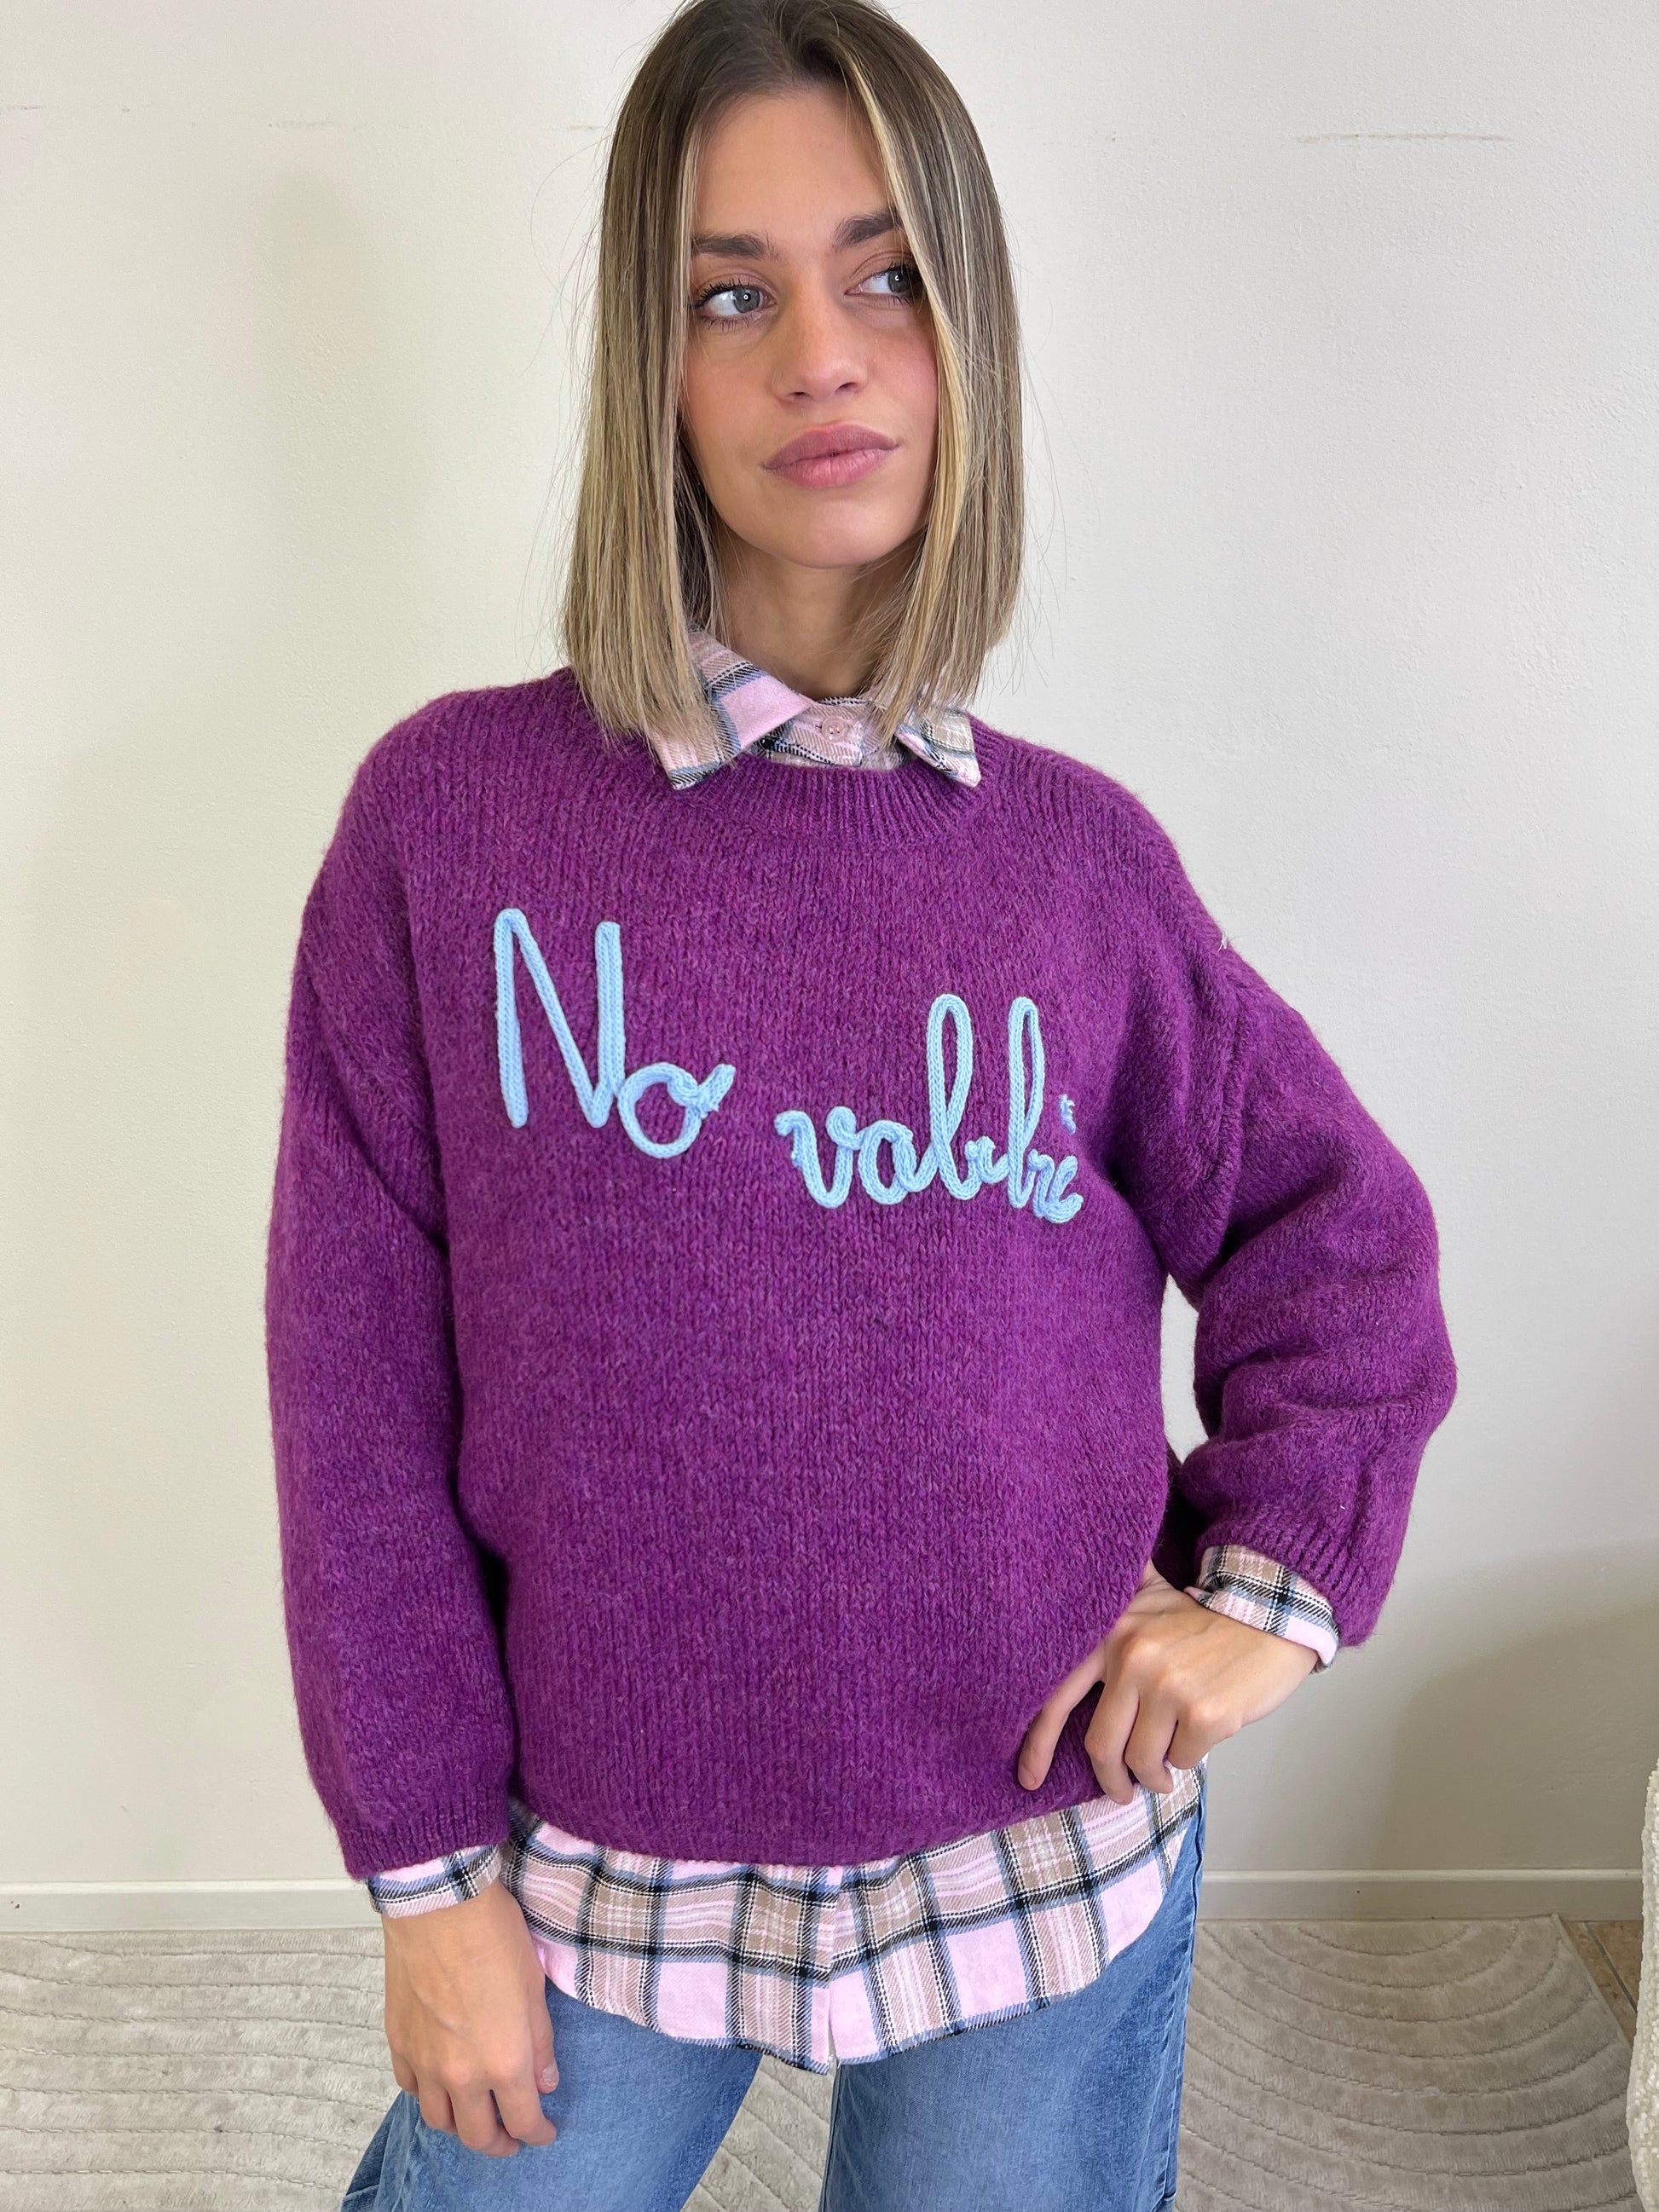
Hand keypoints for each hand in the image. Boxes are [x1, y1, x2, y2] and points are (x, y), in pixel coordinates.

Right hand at [381, 1875, 559, 2154]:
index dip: (537, 2134)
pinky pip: (410, 2087)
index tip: (545, 2133)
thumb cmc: (494, 1935)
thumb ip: (540, 2041)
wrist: (440, 1903)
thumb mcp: (535, 1986)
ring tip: (475, 2116)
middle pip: (478, 2135)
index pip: (523, 2121)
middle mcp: (461, 2074)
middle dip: (500, 2143)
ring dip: (460, 2126)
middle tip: (512, 2136)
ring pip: (439, 2120)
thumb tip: (544, 2080)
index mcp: (504, 2061)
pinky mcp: (398, 2041)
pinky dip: (427, 2095)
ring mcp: (424, 2061)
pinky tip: (440, 2082)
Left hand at [1017, 1561, 1318, 1804]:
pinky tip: (1197, 1742)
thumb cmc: (1205, 1617)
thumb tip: (1054, 1603)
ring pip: (1141, 1760)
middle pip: (1100, 1745)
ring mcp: (1169, 1687)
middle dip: (1110, 1778)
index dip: (1037, 1743)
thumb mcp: (1148, 1596)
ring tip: (1164, 1771)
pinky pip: (1182, 1760)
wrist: (1270, 1616)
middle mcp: (1133, 1658)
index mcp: (1111, 1633)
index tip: (1028, 1778)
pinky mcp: (1205, 1714)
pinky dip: (1188, 1760)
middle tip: (1121, 1788)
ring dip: (1153, 1776)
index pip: (1056, 1696)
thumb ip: (1110, 1608)